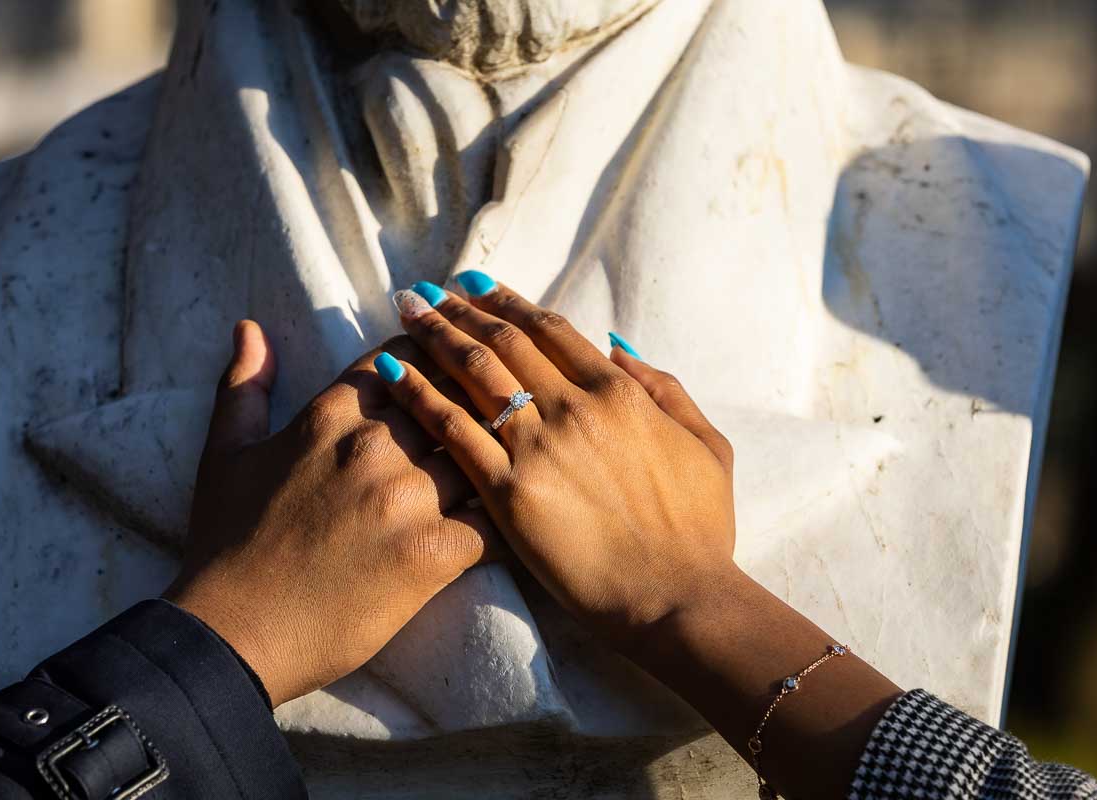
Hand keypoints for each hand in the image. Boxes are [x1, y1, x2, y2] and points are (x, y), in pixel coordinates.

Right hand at [165, 321, 496, 706]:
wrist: (234, 633)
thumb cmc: (225, 544)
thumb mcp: (225, 453)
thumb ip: (244, 384)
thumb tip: (249, 326)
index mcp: (330, 415)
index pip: (403, 358)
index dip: (431, 357)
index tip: (448, 362)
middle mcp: (374, 447)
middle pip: (452, 398)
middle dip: (476, 397)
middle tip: (506, 398)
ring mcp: (408, 499)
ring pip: (480, 451)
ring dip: (501, 452)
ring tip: (529, 451)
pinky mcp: (434, 553)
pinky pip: (495, 518)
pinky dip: (512, 513)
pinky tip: (528, 512)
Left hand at [379, 277, 735, 650]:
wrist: (677, 597)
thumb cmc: (701, 530)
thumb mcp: (706, 444)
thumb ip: (665, 387)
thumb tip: (616, 345)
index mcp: (618, 392)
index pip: (550, 329)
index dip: (507, 301)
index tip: (474, 284)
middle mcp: (572, 407)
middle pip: (502, 342)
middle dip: (458, 309)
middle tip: (424, 289)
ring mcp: (537, 447)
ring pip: (472, 373)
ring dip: (433, 336)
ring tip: (404, 312)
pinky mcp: (507, 492)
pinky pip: (453, 431)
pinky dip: (419, 395)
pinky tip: (390, 372)